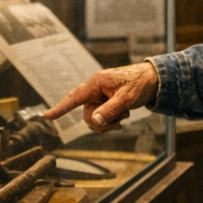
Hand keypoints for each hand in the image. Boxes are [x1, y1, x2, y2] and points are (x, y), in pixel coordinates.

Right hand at [43, 61, 157, 131]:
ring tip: (124, 116)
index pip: (75, 97)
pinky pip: (101, 117)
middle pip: (86, 113)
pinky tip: (123, 116)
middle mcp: (96, 89)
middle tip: (118, 121)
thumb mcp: (126, 99)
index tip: (47, 116)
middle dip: (101, 121)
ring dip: (108, 121)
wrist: (154, 80)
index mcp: (97, 83)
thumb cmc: (139, 83)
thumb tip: (94, 121)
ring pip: (94, 117)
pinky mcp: (106, 102)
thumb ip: (109, 110)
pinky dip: (111, 121)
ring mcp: (101, 96)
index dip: (61, 108)